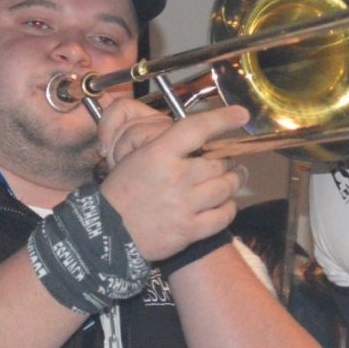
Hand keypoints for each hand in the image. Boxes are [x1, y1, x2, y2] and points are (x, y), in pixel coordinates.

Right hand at [98, 104, 246, 260]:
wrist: (106, 232)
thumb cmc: (122, 192)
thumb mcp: (135, 157)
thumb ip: (167, 146)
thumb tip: (202, 137)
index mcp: (158, 154)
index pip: (197, 128)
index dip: (223, 119)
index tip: (242, 115)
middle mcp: (175, 178)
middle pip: (219, 163)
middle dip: (228, 160)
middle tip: (229, 160)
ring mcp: (184, 206)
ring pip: (226, 188)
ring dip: (234, 181)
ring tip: (234, 178)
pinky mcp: (190, 230)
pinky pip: (223, 216)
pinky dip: (229, 208)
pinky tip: (225, 204)